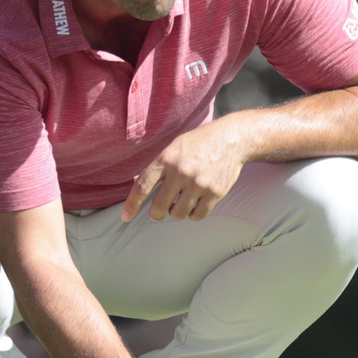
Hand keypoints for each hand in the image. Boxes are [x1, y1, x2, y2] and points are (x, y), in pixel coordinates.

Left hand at [123, 120, 246, 222]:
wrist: (232, 140)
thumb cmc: (199, 143)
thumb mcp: (175, 148)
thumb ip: (158, 166)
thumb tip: (137, 184)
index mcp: (167, 159)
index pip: (143, 186)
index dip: (132, 204)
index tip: (126, 217)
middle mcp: (181, 172)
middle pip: (159, 206)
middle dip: (156, 214)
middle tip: (159, 213)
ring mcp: (198, 183)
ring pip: (179, 213)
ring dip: (177, 212)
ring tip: (182, 203)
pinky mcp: (214, 193)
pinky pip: (197, 215)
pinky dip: (194, 214)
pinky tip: (196, 204)